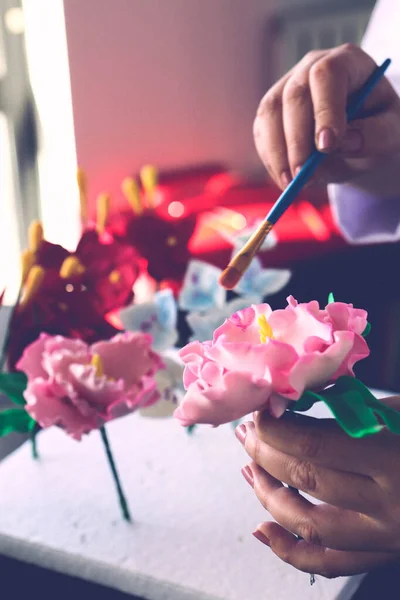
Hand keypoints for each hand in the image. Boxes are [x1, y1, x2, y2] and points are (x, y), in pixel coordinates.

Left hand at [236, 397, 399, 577]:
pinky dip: (289, 550)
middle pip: (305, 480)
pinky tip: (263, 530)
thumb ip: (358, 409)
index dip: (277, 428)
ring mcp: (383, 536)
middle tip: (247, 432)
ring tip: (248, 468)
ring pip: (307, 525)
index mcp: (393, 460)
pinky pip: (328, 563)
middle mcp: (386, 505)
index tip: (258, 412)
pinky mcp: (383, 554)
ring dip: (267, 496)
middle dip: (265, 453)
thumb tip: (303, 397)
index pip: (315, 446)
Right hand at [254, 44, 399, 196]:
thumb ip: (376, 134)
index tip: (327, 146)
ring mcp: (286, 87)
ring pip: (270, 113)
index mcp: (347, 62)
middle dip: (297, 140)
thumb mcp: (392, 132)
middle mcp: (311, 68)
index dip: (324, 110)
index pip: (327, 75)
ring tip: (292, 184)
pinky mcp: (271, 113)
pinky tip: (286, 181)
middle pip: (294, 96)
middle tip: (304, 174)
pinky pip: (262, 134)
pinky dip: (271, 160)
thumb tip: (344, 142)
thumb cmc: (378, 129)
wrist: (360, 137)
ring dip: (278, 153)